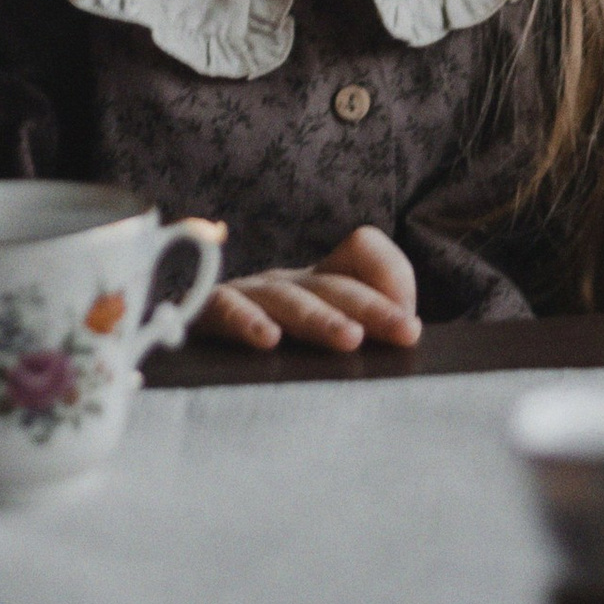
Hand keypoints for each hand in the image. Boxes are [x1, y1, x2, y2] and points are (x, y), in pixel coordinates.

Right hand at [193, 222, 423, 353]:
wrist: (191, 349)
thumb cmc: (280, 354)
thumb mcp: (326, 340)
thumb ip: (368, 333)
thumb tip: (407, 336)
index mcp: (322, 282)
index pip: (362, 249)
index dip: (392, 277)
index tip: (411, 328)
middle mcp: (290, 281)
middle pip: (335, 284)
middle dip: (373, 307)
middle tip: (404, 332)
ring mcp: (250, 294)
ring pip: (289, 298)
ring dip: (321, 318)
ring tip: (349, 339)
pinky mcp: (210, 313)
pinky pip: (225, 308)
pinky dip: (247, 321)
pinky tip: (268, 340)